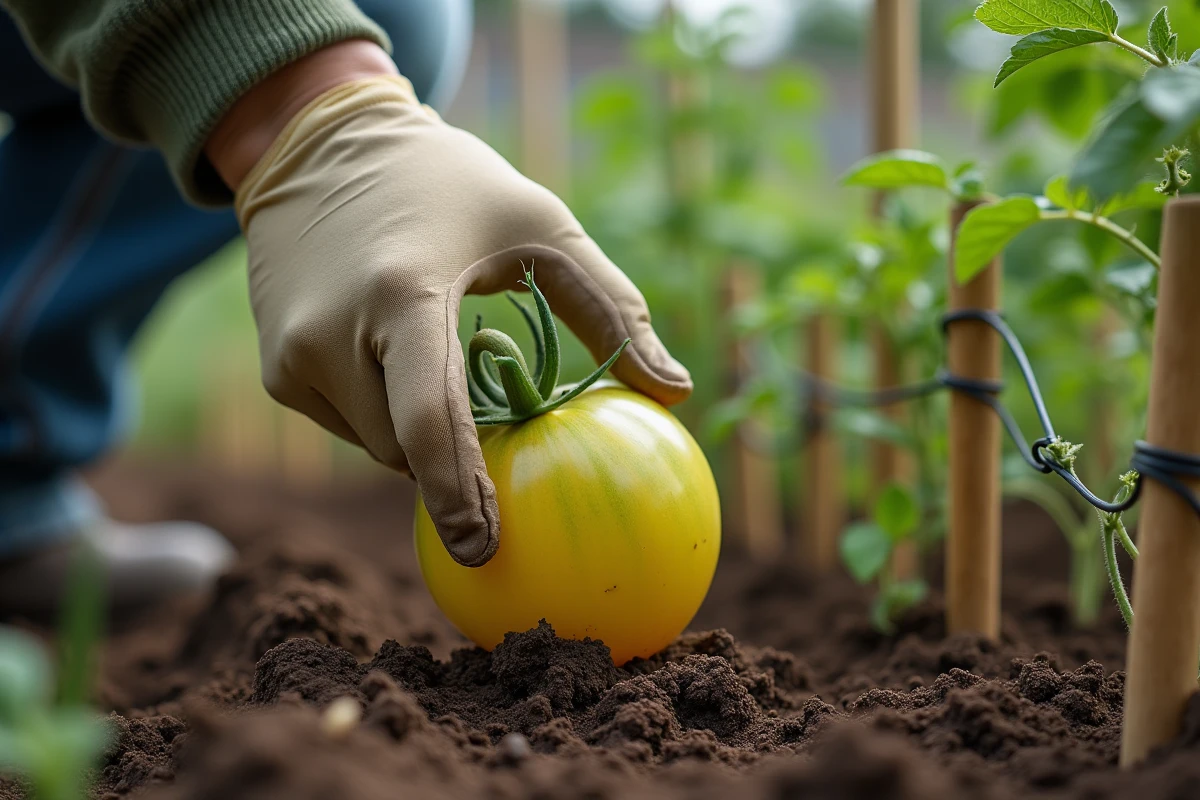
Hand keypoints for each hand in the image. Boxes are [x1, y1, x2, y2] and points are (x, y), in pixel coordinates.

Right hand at [212, 70, 690, 566]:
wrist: (321, 144)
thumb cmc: (451, 184)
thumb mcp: (541, 224)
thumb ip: (612, 308)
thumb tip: (677, 392)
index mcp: (403, 293)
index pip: (430, 418)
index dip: (458, 493)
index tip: (487, 548)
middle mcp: (333, 332)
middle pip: (406, 447)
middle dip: (454, 458)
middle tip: (495, 452)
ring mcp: (293, 354)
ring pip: (376, 443)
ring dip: (419, 430)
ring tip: (444, 364)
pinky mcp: (277, 368)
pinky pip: (347, 422)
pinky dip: (383, 410)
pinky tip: (395, 354)